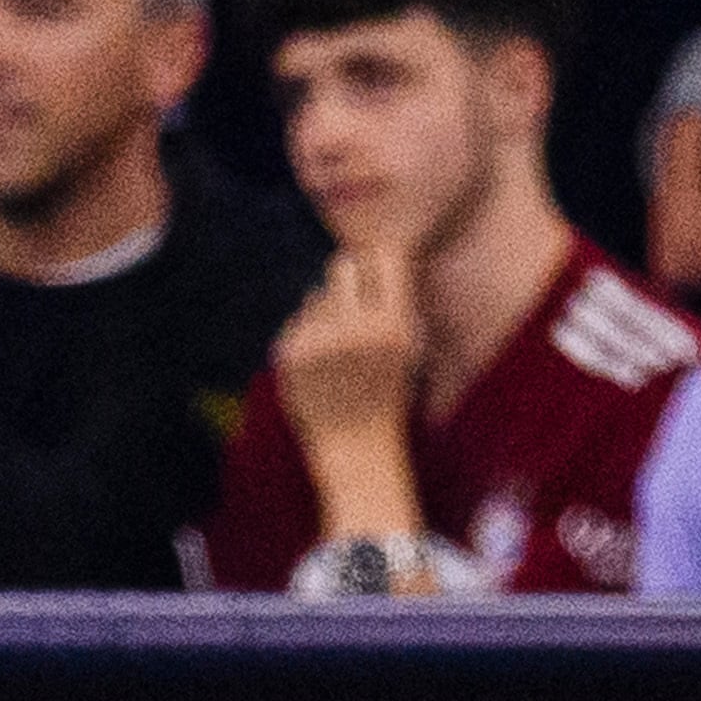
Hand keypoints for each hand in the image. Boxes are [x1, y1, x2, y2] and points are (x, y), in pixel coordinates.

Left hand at [271, 248, 419, 457]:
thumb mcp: (410, 348)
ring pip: (315, 296)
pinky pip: (297, 321)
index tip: (378, 270)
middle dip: (347, 277)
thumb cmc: (388, 395)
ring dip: (325, 314)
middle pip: (342, 264)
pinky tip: (320, 369)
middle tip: (351, 300)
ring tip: (339, 353)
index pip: (385, 256)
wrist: (357, 449)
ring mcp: (318, 341)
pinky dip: (307, 338)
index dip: (379, 260)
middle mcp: (356, 328)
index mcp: (394, 326)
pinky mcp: (289, 353)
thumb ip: (396, 301)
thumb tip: (370, 250)